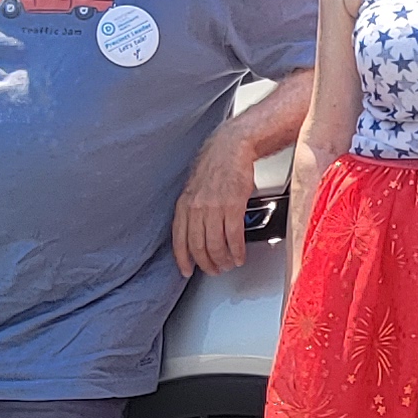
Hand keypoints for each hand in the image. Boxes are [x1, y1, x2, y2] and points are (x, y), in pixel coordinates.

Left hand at [172, 118, 257, 277]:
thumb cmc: (215, 165)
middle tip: (214, 270)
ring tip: (228, 264)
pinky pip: (234, 236)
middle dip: (206, 263)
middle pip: (198, 246)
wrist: (231, 147)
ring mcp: (214, 207)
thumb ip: (192, 210)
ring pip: (216, 245)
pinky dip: (237, 251)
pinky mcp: (233, 205)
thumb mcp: (195, 188)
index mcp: (184, 204)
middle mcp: (196, 207)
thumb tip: (195, 232)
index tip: (186, 270)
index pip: (178, 239)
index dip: (182, 259)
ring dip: (223, 260)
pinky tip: (239, 256)